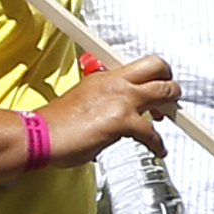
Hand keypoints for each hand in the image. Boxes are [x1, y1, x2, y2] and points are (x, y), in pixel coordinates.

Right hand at [47, 53, 181, 160]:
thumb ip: (103, 99)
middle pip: (157, 68)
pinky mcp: (122, 121)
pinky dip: (158, 143)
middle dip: (169, 82)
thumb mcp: (83, 97)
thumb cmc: (57, 123)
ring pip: (162, 92)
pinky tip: (158, 149)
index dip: (154, 73)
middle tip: (171, 96)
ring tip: (169, 118)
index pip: (139, 65)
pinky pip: (151, 131)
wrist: (43, 134)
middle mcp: (115, 83)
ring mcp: (121, 100)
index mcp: (105, 76)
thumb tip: (115, 109)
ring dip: (171, 107)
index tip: (157, 84)